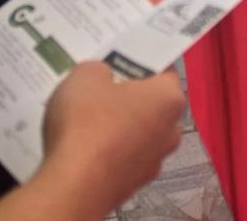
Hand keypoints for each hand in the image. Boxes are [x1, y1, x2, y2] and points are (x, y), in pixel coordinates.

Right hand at [39, 64, 186, 213]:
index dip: (139, 61)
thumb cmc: (88, 121)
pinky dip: (108, 150)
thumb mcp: (85, 75)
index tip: (119, 58)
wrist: (75, 186)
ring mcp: (154, 161)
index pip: (162, 70)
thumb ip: (99, 70)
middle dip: (129, 95)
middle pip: (151, 103)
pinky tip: (84, 146)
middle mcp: (171, 130)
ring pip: (138, 132)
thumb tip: (103, 78)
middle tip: (100, 86)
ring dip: (119, 125)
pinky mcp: (134, 184)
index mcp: (170, 98)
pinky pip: (122, 156)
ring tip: (86, 117)